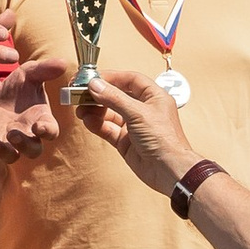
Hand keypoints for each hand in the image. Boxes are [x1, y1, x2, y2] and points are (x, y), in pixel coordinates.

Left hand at [0, 56, 64, 162]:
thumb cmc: (19, 86)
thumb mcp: (29, 74)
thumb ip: (44, 69)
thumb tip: (62, 62)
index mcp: (41, 120)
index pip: (50, 130)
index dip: (47, 130)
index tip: (40, 126)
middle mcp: (28, 135)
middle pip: (32, 150)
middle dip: (24, 145)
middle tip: (13, 134)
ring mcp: (9, 143)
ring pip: (10, 156)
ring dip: (2, 152)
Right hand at [77, 63, 196, 194]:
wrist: (169, 171)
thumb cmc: (164, 139)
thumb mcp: (138, 113)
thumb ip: (114, 98)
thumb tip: (95, 85)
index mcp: (153, 97)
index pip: (130, 80)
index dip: (112, 77)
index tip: (93, 78)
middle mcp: (143, 110)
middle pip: (117, 96)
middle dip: (98, 95)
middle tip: (80, 93)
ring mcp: (133, 126)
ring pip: (109, 113)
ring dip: (94, 110)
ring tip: (80, 108)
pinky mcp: (125, 141)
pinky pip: (107, 129)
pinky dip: (96, 124)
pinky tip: (86, 120)